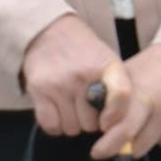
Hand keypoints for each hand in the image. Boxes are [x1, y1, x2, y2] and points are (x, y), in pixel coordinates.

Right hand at [21, 14, 119, 138]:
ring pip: (71, 128)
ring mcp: (60, 84)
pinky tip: (59, 112)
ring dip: (73, 124)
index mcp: (107, 65)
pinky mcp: (39, 91)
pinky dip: (56, 125)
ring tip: (73, 108)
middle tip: (86, 110)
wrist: (53, 33)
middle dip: (90, 122)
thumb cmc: (85, 52)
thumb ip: (115, 87)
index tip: (108, 120)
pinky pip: (51, 126)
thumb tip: (115, 122)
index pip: (121, 95)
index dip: (116, 115)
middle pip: (91, 123)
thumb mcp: (108, 60)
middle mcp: (84, 75)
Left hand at [91, 42, 160, 160]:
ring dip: (150, 135)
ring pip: (155, 145)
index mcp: (147, 96)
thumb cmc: (155, 64)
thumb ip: (110, 100)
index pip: (123, 133)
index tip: (98, 150)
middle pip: (136, 148)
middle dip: (129, 141)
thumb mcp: (127, 74)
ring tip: (155, 111)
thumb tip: (95, 126)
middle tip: (131, 123)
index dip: (107, 146)